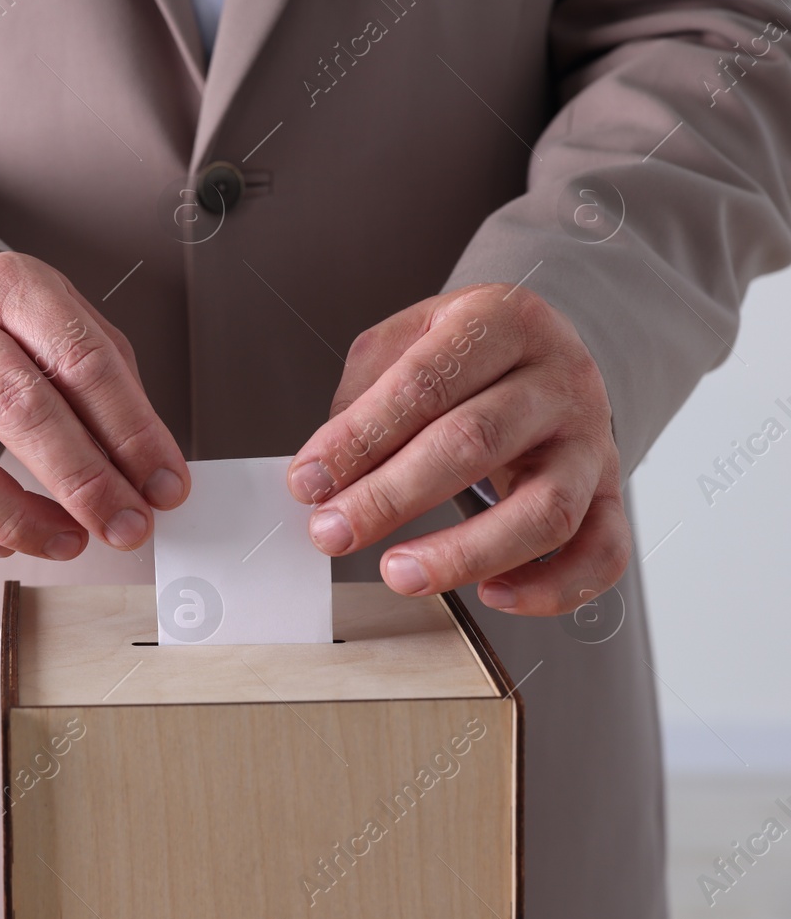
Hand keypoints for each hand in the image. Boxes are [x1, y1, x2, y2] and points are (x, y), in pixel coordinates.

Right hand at [0, 252, 188, 558]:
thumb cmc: (1, 324)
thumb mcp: (63, 323)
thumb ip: (109, 388)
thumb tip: (149, 473)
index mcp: (11, 287)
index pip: (81, 362)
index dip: (132, 432)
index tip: (164, 486)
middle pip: (17, 408)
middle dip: (82, 481)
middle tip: (124, 524)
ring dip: (17, 519)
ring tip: (68, 540)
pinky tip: (1, 542)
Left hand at [286, 284, 631, 615]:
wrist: (546, 353)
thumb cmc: (466, 355)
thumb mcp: (407, 340)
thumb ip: (364, 396)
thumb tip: (326, 474)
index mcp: (503, 323)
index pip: (424, 385)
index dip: (360, 438)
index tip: (308, 481)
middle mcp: (559, 380)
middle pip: (476, 442)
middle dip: (391, 497)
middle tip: (332, 532)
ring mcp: (592, 441)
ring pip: (545, 509)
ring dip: (464, 552)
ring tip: (398, 573)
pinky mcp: (610, 493)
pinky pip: (601, 552)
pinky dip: (552, 587)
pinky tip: (493, 595)